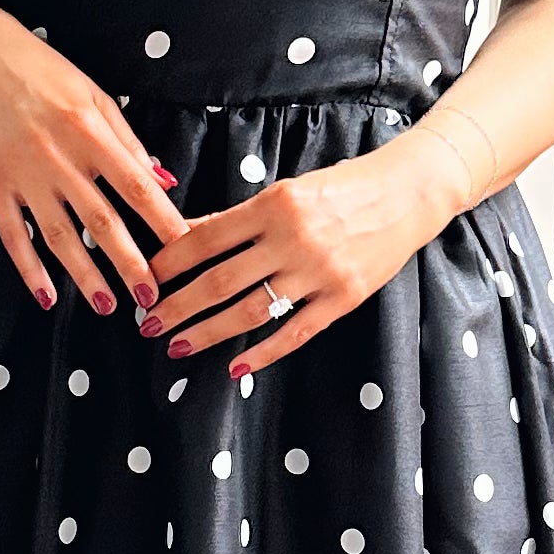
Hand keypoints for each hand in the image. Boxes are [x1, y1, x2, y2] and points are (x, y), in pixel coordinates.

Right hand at [0, 0, 190, 314]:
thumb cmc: (44, 73)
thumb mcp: (95, 96)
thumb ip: (129, 142)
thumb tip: (164, 180)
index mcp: (89, 131)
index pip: (135, 186)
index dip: (161, 221)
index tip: (184, 250)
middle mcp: (57, 157)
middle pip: (101, 219)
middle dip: (129, 262)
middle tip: (151, 297)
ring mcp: (22, 174)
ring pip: (58, 235)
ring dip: (84, 275)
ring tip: (108, 306)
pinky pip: (12, 235)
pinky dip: (28, 269)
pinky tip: (46, 296)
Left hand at [148, 127, 466, 382]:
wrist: (408, 192)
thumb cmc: (342, 187)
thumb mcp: (286, 191)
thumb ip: (237, 218)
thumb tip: (183, 235)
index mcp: (273, 205)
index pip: (207, 238)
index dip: (170, 261)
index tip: (145, 278)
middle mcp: (293, 239)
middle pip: (220, 280)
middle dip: (177, 305)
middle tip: (147, 324)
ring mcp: (319, 272)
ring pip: (250, 311)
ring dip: (208, 332)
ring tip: (176, 346)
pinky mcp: (343, 298)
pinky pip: (294, 332)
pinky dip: (262, 353)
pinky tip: (235, 366)